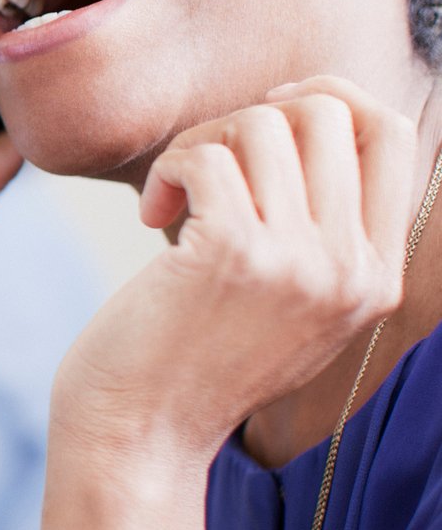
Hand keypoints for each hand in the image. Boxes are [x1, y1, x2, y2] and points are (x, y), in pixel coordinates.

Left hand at [54, 76, 417, 462]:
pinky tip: (154, 213)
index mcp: (376, 277)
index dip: (328, 96)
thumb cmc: (193, 360)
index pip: (391, 134)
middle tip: (203, 165)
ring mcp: (298, 262)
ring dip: (199, 143)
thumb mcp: (289, 304)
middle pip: (327, 113)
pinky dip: (170, 168)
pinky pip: (205, 154)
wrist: (139, 434)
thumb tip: (306, 117)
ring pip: (262, 123)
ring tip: (175, 196)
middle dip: (247, 117)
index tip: (266, 112)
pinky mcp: (233, 254)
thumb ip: (319, 231)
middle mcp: (351, 270)